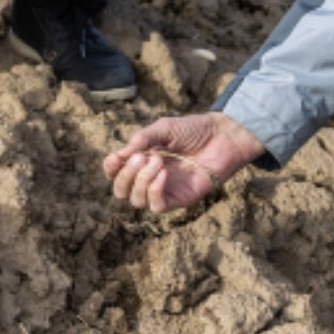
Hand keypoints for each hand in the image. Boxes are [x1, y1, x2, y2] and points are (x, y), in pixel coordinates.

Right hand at [102, 112, 269, 213]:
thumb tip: (120, 155)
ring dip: (141, 180)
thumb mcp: (163, 128)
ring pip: (137, 201)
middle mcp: (150, 178)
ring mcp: (165, 190)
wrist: (223, 135)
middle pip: (121, 191)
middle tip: (142, 156)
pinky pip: (157, 206)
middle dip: (125, 175)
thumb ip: (142, 139)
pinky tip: (164, 173)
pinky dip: (154, 190)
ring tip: (157, 160)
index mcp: (143, 161)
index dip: (111, 168)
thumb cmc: (194, 130)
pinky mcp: (180, 199)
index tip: (116, 157)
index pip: (116, 173)